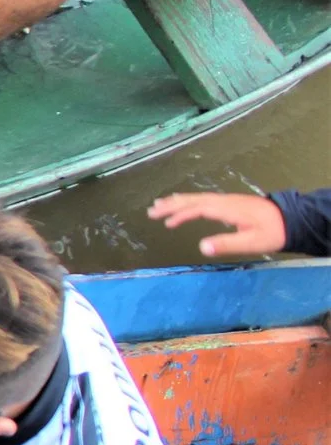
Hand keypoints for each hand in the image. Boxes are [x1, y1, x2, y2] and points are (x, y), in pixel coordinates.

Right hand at [149, 192, 287, 256]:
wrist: (292, 219)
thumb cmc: (273, 232)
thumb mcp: (252, 242)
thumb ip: (227, 244)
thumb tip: (202, 247)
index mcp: (228, 209)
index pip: (199, 209)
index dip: (181, 215)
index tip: (167, 224)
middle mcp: (225, 201)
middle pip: (194, 199)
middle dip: (172, 204)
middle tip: (151, 210)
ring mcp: (228, 200)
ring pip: (198, 197)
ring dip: (178, 201)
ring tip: (160, 204)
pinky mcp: (231, 203)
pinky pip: (204, 198)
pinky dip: (190, 200)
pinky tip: (185, 203)